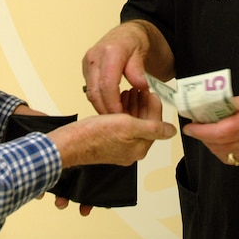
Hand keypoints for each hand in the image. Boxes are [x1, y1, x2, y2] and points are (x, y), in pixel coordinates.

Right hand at [47, 92, 176, 168]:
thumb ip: (151, 127)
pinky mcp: (107, 141)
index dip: (154, 106)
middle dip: (143, 105)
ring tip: (130, 91)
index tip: (151, 92)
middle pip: (144, 124)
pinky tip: (118, 101)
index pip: (155, 125)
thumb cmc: (94, 135)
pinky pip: (120, 125)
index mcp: (138, 147)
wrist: (67, 144)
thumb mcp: (126, 126)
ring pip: (132, 123)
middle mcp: (130, 150)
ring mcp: (118, 146)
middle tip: (141, 89)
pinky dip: (122, 112)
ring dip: (132, 106)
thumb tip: (171, 131)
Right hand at [83, 21, 173, 114]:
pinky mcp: (87, 70)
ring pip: (90, 93)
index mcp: (110, 52)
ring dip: (102, 107)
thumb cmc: (135, 41)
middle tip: (120, 123)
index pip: (107, 84)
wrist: (127, 33)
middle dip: (106, 110)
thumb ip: (139, 69)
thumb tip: (141, 85)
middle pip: (95, 92)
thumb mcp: (142, 52)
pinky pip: (91, 90)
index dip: (113, 104)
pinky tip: (112, 106)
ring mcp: (88, 63)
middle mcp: (94, 56)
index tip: (123, 116)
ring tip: (118, 117)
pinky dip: (100, 101)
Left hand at [182, 83, 238, 164]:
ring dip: (212, 145)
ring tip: (207, 132)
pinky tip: (222, 140)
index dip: (201, 131)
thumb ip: (233, 103)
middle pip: (219, 146)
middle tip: (196, 125)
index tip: (190, 126)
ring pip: (226, 155)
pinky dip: (224, 151)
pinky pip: (236, 158)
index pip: (219, 132)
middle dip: (203, 137)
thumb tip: (212, 107)